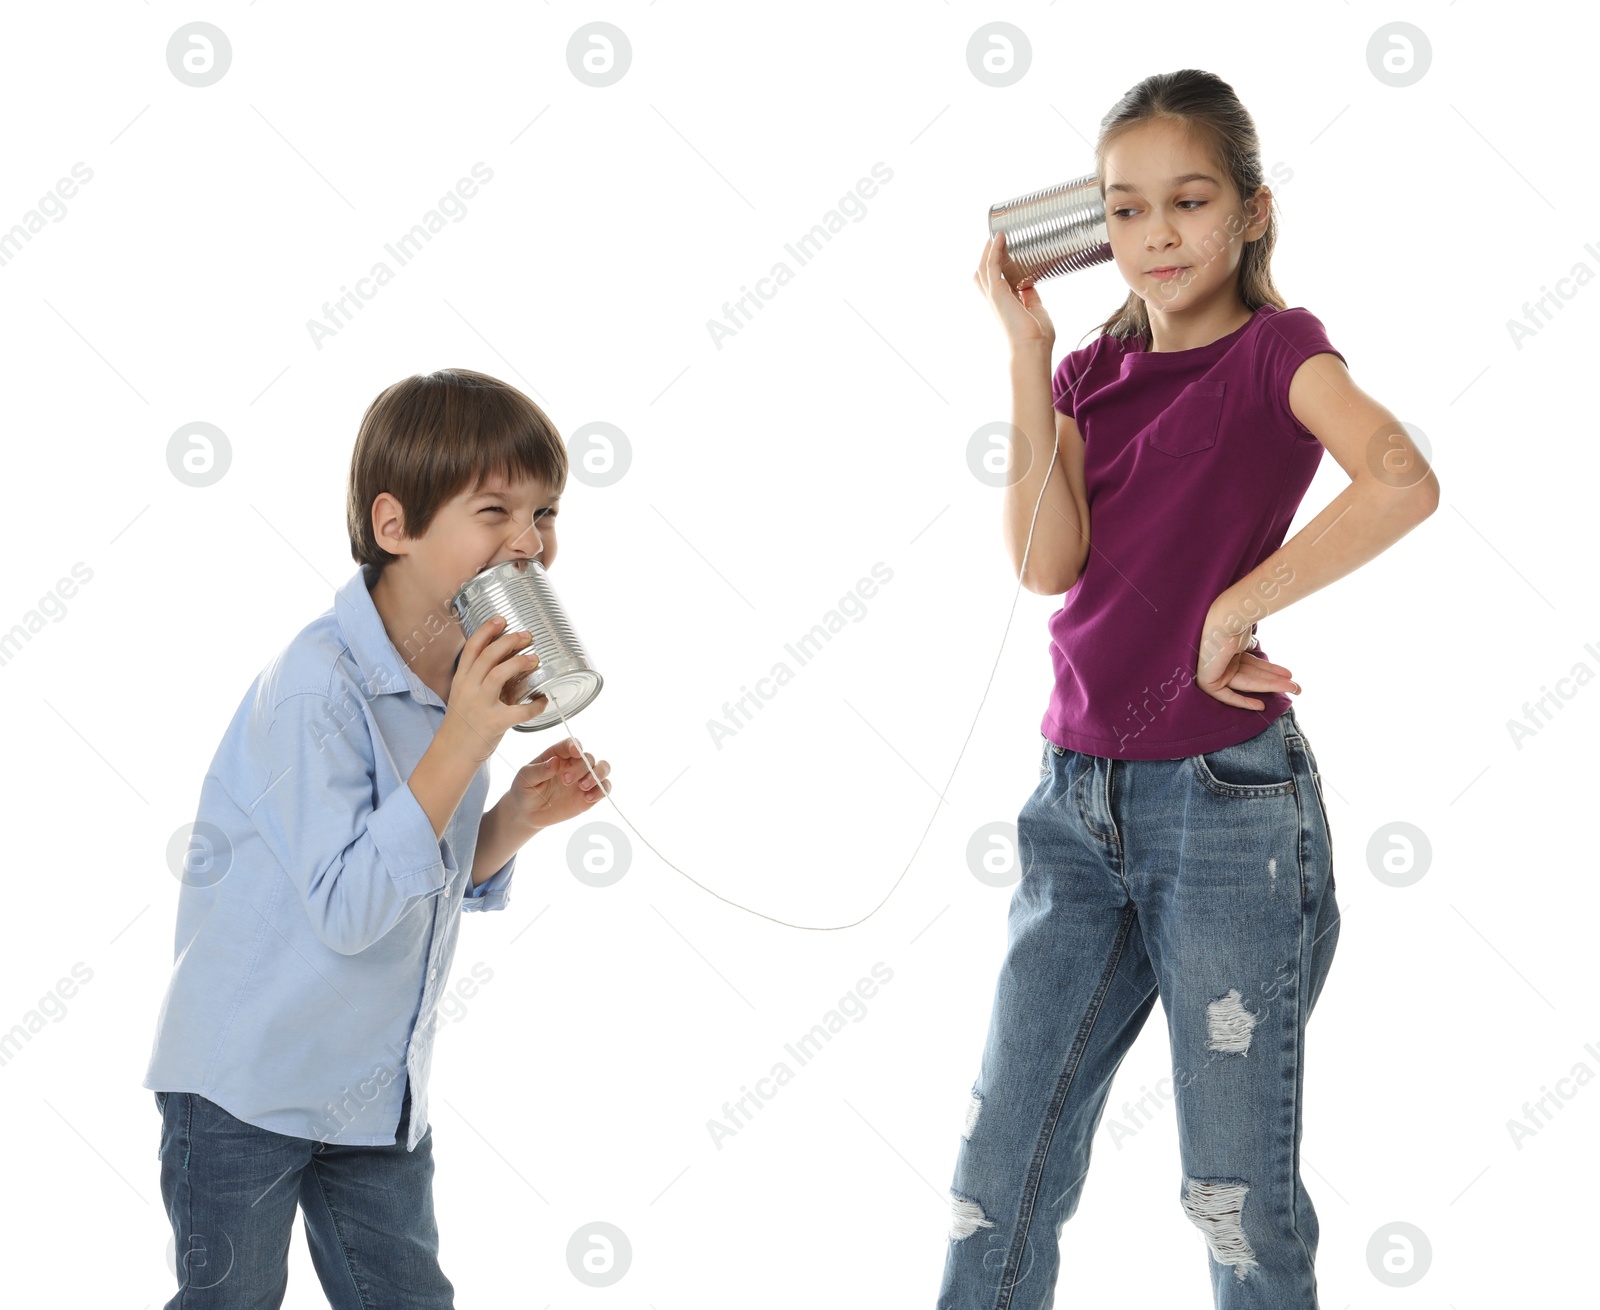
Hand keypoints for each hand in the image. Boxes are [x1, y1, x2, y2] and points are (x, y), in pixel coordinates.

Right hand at [439, 616, 548, 763]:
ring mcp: (480, 705)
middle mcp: (468, 688)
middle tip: (527, 636)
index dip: (486, 631)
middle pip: (488, 656)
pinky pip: (519, 711)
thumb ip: (482, 680)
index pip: (472, 648)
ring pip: (499, 674)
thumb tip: (512, 664)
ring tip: (534, 659)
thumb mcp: (465, 696)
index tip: (501, 619)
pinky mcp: (493, 723)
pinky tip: (543, 700)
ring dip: (519, 663)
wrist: (452, 754)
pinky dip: (535, 705)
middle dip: (509, 641)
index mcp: (461, 680)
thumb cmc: (463, 724)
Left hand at [501, 736, 611, 829]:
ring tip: (583, 787)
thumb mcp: (526, 778)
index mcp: (558, 755)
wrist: (527, 813)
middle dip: (581, 768)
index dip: (575, 745)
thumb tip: (555, 762)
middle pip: (588, 758)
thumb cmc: (524, 790)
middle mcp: (573, 764)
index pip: (571, 744)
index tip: (575, 752)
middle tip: (565, 781)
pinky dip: (601, 791)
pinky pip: (604, 788)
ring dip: (598, 775)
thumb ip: (539, 770)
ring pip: (603, 768)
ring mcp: (583, 779)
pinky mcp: (589, 795)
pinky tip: (588, 798)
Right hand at [973, 229, 1054, 350]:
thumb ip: (1031, 296)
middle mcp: (995, 300)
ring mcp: (994, 296)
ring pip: (984, 267)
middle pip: (983, 273)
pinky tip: (999, 238)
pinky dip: (994, 250)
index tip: (1003, 251)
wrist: (1032, 347)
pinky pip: (992, 266)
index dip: (995, 266)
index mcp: (1003, 305)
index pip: (994, 282)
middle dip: (986, 255)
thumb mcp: (1035, 310)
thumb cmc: (1036, 336)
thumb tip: (1030, 284)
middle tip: (995, 239)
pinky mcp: (997, 292)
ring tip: (996, 235)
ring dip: (988, 250)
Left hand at [1194, 605, 1300, 710]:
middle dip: (1276, 680)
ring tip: (1294, 689)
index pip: (1253, 664)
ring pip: (1247, 683)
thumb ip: (1250, 643)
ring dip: (1271, 686)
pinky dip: (1243, 701)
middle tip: (1298, 687)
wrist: (1224, 619)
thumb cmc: (1234, 622)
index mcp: (1230, 648)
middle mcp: (1223, 660)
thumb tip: (1255, 645)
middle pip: (1253, 674)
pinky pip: (1227, 696)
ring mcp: (1216, 669)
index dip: (1270, 671)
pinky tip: (1260, 706)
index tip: (1288, 675)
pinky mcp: (1208, 680)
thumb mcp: (1247, 635)